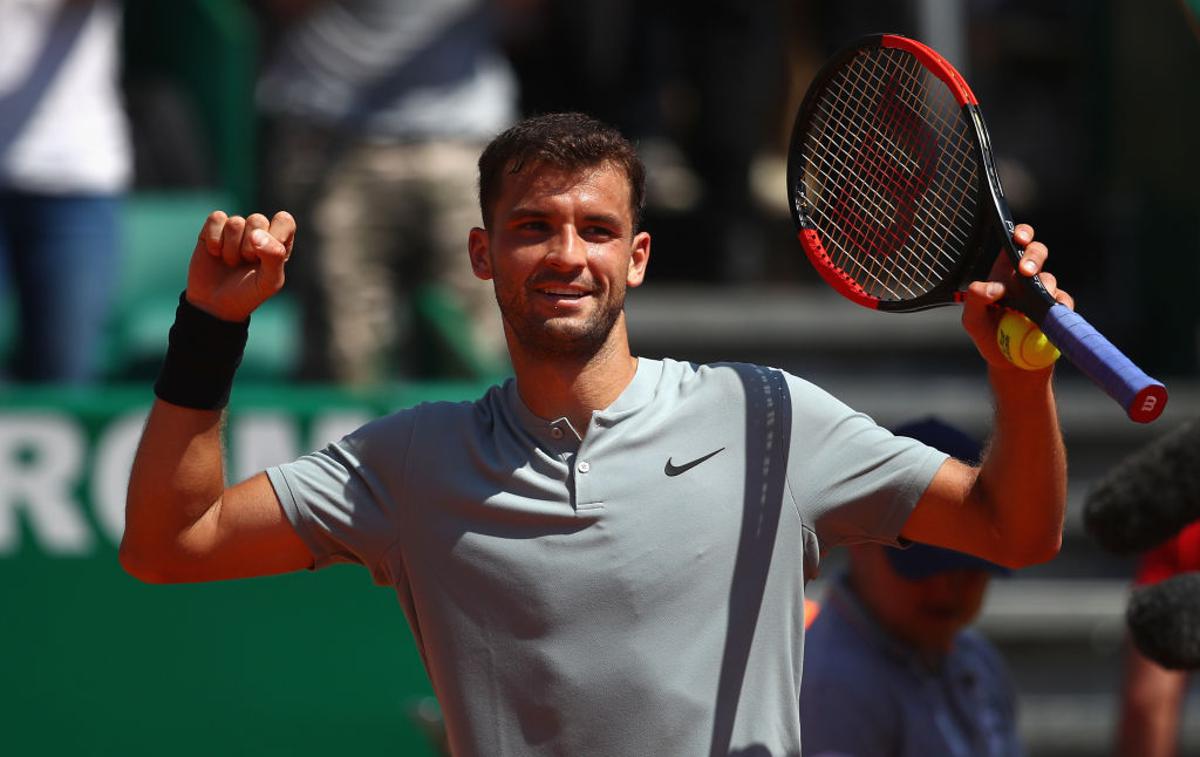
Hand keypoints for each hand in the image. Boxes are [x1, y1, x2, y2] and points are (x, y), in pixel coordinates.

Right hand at [186, 211, 295, 321]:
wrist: (215, 303)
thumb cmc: (249, 293)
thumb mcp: (269, 282)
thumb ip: (274, 257)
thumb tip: (256, 234)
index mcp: (279, 241)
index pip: (284, 220)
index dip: (275, 234)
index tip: (267, 255)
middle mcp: (259, 231)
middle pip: (257, 220)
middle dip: (249, 247)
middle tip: (246, 263)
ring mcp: (236, 228)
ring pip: (235, 222)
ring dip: (231, 248)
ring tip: (231, 262)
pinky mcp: (214, 227)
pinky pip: (216, 218)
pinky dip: (214, 239)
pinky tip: (215, 253)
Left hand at [960, 224, 1074, 372]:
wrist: (1010, 365)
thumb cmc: (989, 337)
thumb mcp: (973, 320)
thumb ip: (976, 299)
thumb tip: (996, 288)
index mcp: (1003, 275)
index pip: (1013, 245)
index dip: (1020, 234)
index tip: (1019, 237)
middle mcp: (1025, 280)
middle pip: (1036, 252)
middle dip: (1034, 255)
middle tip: (1026, 271)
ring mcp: (1044, 294)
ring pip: (1049, 278)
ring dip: (1044, 286)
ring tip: (1035, 303)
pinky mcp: (1058, 310)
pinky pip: (1064, 302)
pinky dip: (1059, 306)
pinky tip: (1049, 315)